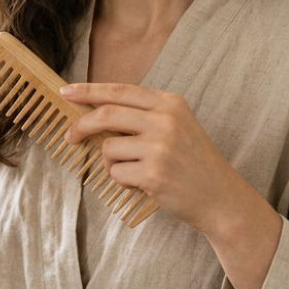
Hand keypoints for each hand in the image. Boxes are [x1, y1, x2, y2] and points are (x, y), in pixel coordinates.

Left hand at [61, 82, 256, 234]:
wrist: (221, 198)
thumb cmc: (193, 163)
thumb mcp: (177, 126)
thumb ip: (143, 116)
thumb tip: (94, 111)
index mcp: (170, 104)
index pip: (120, 91)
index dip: (89, 90)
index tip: (66, 91)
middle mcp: (165, 121)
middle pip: (106, 115)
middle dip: (81, 126)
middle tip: (70, 137)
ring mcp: (160, 148)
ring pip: (109, 149)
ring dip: (112, 164)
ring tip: (136, 172)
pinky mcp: (153, 175)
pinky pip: (117, 174)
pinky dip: (123, 182)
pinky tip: (144, 185)